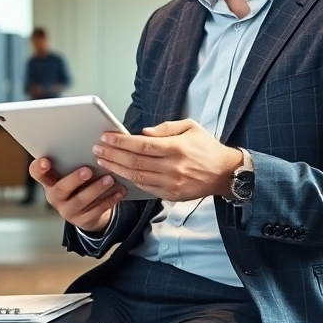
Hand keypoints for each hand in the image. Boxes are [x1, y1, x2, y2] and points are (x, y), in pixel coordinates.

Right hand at [29, 158, 124, 233]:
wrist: (88, 211)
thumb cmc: (80, 183)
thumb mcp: (73, 172)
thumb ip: (75, 160)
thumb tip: (95, 143)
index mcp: (49, 181)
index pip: (37, 173)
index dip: (39, 168)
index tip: (46, 160)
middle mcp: (55, 197)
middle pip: (61, 189)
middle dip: (74, 179)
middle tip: (88, 170)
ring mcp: (68, 211)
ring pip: (81, 200)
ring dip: (96, 189)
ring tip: (109, 179)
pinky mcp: (83, 220)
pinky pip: (97, 210)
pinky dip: (110, 199)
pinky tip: (120, 190)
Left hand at [93, 119, 242, 201]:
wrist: (225, 173)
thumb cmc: (207, 147)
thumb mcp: (191, 127)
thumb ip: (166, 128)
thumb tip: (143, 133)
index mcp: (177, 148)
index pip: (142, 145)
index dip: (121, 142)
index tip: (106, 137)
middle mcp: (173, 167)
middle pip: (135, 162)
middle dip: (113, 155)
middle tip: (97, 149)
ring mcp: (172, 183)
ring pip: (137, 177)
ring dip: (116, 169)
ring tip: (102, 161)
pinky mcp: (171, 195)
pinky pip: (146, 187)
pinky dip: (130, 181)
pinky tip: (118, 174)